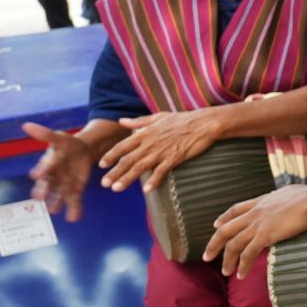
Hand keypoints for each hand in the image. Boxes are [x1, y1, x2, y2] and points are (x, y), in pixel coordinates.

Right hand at [24, 123, 95, 220]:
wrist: (82, 151)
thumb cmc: (67, 144)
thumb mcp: (59, 137)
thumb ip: (45, 134)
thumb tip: (26, 125)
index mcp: (49, 163)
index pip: (44, 167)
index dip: (41, 170)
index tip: (36, 175)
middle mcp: (53, 176)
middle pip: (48, 184)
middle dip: (45, 190)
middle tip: (40, 197)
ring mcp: (64, 184)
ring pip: (59, 195)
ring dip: (57, 203)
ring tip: (55, 211)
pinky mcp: (75, 189)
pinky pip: (74, 200)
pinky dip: (74, 209)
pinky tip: (74, 218)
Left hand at [98, 110, 221, 192]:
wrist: (204, 123)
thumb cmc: (183, 119)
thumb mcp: (158, 117)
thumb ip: (139, 122)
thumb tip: (122, 121)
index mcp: (145, 133)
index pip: (123, 146)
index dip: (111, 156)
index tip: (101, 165)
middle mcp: (150, 143)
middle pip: (128, 159)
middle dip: (114, 172)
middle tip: (104, 184)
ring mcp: (162, 151)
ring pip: (140, 167)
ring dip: (127, 178)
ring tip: (117, 188)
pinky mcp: (175, 158)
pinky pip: (162, 171)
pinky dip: (154, 180)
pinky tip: (147, 190)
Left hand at [204, 182, 306, 276]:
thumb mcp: (291, 193)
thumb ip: (284, 198)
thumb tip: (289, 200)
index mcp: (261, 201)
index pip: (236, 209)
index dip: (223, 218)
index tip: (216, 225)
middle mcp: (255, 213)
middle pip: (226, 229)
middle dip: (214, 244)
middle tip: (207, 257)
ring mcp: (258, 225)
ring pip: (233, 245)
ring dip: (227, 260)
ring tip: (225, 272)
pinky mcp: (265, 236)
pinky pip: (248, 254)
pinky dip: (242, 265)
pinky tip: (241, 275)